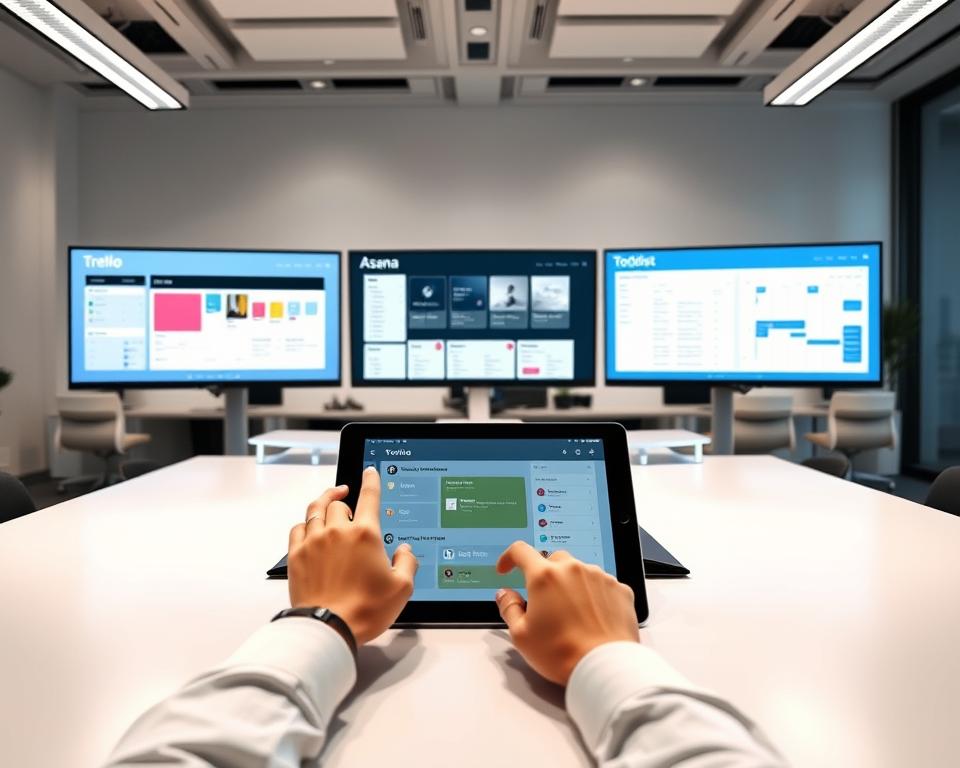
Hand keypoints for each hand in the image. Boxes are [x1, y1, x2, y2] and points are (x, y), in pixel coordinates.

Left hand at [287, 467, 417, 644]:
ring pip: (314, 510)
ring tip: (328, 501)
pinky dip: (305, 523)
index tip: (369, 472)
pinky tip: (309, 527)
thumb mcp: (402, 588)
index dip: (371, 481)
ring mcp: (314, 542)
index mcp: (365, 534)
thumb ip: (408, 563)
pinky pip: (297, 528)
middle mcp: (337, 532)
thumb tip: (405, 551)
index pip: (369, 497)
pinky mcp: (296, 556)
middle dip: (343, 499)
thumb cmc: (365, 609)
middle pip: (337, 502)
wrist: (329, 627)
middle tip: (347, 501)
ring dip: (323, 503)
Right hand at [495, 542, 638, 684]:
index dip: (509, 558)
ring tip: (571, 614)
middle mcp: (573, 569)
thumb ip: (509, 608)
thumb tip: (505, 594)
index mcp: (544, 577)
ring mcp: (599, 577)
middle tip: (544, 601)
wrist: (605, 667)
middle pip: (553, 560)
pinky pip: (602, 584)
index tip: (507, 568)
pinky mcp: (619, 589)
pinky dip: (594, 595)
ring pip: (579, 571)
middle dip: (545, 575)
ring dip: (571, 585)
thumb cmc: (562, 653)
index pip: (520, 551)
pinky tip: (591, 617)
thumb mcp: (521, 635)